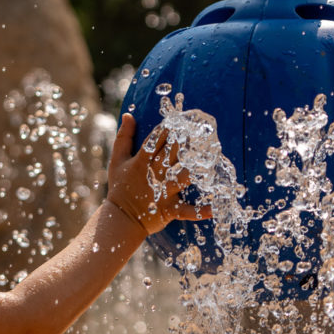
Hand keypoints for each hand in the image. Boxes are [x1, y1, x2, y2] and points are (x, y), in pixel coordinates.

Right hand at [106, 113, 210, 234]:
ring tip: (212, 157)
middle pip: (172, 154)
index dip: (168, 129)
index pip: (155, 141)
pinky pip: (187, 210)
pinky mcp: (170, 209)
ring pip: (183, 177)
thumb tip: (128, 114)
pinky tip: (216, 206)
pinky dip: (201, 211)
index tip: (179, 119)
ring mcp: (164, 193)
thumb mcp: (117, 161)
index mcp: (141, 162)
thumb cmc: (119, 188)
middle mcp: (154, 176)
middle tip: (199, 130)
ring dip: (197, 168)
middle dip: (185, 141)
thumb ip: (123, 137)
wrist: (120, 219)